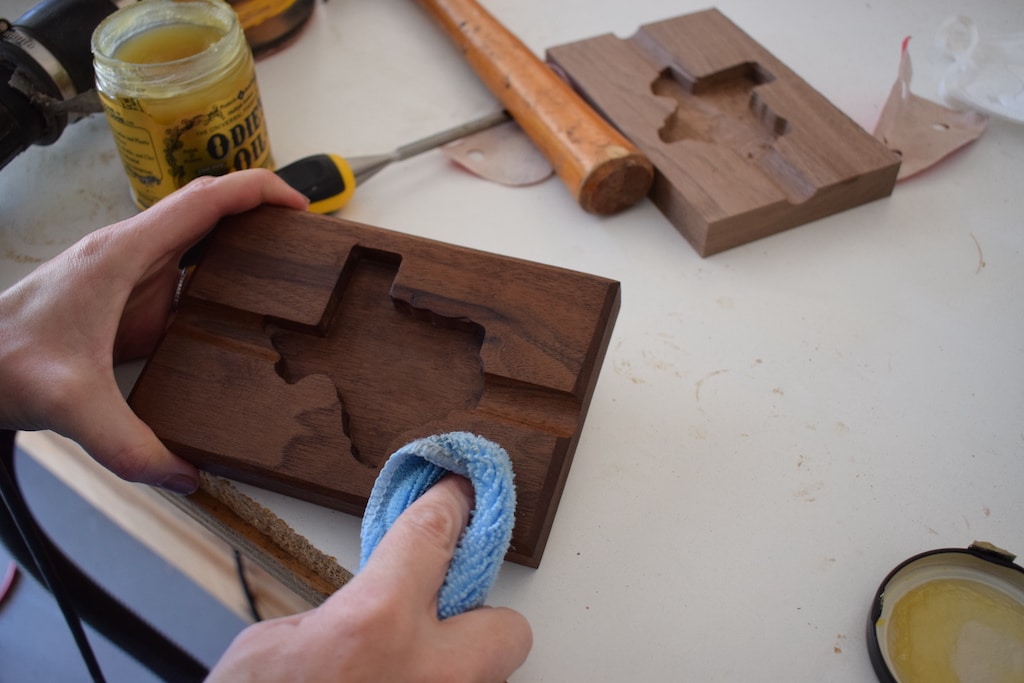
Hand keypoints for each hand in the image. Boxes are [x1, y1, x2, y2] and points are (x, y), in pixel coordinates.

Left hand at [0, 169, 308, 492]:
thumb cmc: (5, 361)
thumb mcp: (70, 404)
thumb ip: (127, 444)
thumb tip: (186, 474)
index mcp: (124, 255)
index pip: (204, 200)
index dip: (258, 192)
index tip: (298, 205)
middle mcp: (132, 255)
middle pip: (211, 210)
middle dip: (263, 213)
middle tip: (308, 237)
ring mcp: (132, 276)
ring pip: (201, 238)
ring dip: (245, 242)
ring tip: (291, 265)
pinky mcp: (132, 301)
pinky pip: (188, 271)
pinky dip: (224, 275)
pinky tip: (244, 304)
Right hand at [207, 475, 531, 681]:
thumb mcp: (275, 647)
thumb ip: (338, 614)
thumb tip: (369, 606)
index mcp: (376, 624)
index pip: (435, 536)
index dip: (451, 506)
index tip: (461, 493)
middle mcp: (429, 673)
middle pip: (508, 627)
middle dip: (479, 623)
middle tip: (437, 624)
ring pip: (485, 682)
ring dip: (452, 672)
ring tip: (402, 675)